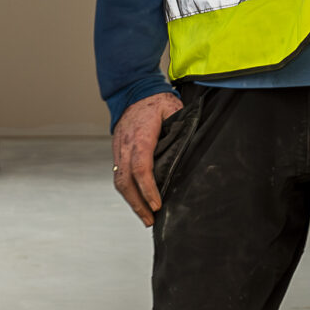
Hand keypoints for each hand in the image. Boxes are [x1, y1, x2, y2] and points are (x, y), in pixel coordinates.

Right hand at [111, 92, 183, 225]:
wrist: (133, 90)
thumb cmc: (156, 101)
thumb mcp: (174, 109)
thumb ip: (181, 128)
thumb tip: (191, 148)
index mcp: (141, 136)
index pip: (141, 167)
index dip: (148, 188)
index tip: (157, 204)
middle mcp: (125, 145)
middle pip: (125, 180)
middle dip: (137, 203)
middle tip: (150, 220)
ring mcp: (118, 149)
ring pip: (119, 180)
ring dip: (131, 201)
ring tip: (145, 216)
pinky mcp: (117, 151)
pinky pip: (119, 174)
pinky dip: (127, 190)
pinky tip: (138, 200)